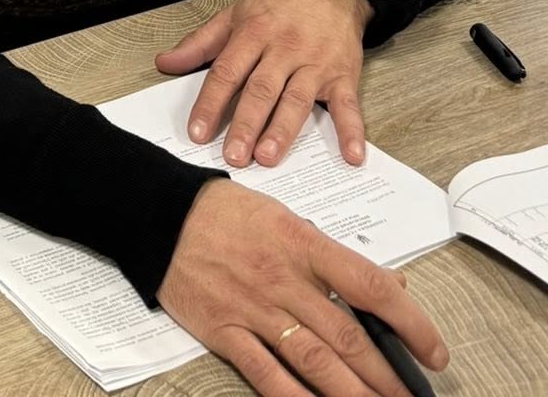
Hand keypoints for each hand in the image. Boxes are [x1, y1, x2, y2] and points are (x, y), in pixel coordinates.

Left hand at [156, 0, 371, 169]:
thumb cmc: (281, 4)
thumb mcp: (236, 14)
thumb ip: (200, 43)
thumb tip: (165, 63)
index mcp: (253, 33)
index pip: (226, 72)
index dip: (210, 103)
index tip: (198, 132)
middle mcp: (283, 49)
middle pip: (260, 90)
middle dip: (245, 124)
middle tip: (233, 156)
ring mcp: (315, 64)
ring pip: (296, 100)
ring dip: (282, 131)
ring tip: (267, 157)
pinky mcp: (343, 76)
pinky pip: (347, 106)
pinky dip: (351, 131)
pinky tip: (350, 155)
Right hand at [158, 180, 446, 396]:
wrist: (157, 213)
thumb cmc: (223, 212)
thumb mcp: (284, 217)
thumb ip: (334, 255)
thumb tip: (388, 284)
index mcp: (302, 243)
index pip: (369, 284)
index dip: (409, 321)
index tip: (433, 351)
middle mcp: (283, 278)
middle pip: (347, 335)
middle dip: (388, 375)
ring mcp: (253, 308)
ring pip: (315, 360)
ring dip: (354, 394)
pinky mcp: (224, 331)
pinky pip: (266, 374)